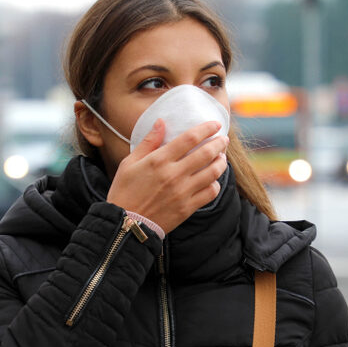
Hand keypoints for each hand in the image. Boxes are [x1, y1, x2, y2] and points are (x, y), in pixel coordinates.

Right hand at [106, 119, 228, 233]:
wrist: (125, 224)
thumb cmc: (124, 191)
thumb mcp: (129, 163)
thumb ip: (148, 142)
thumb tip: (161, 121)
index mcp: (159, 161)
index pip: (190, 138)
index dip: (206, 129)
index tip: (215, 125)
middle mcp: (173, 175)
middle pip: (206, 153)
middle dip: (219, 144)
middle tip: (223, 140)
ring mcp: (182, 192)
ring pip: (212, 173)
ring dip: (221, 162)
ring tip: (222, 158)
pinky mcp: (187, 208)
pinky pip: (210, 193)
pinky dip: (215, 184)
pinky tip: (213, 180)